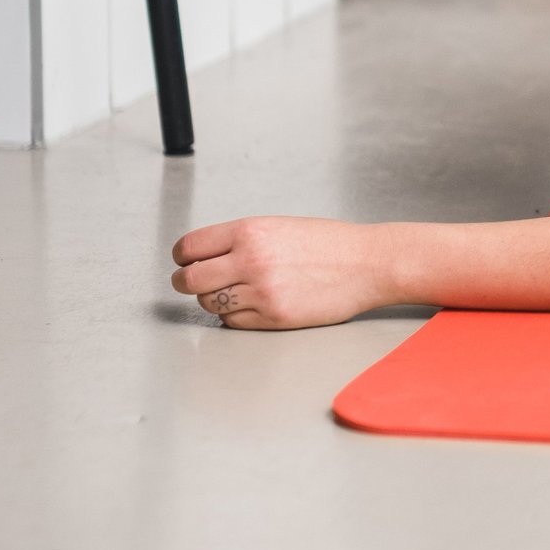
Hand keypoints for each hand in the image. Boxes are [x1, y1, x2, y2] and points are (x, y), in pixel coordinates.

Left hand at [171, 216, 395, 329]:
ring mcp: (262, 292)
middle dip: (186, 283)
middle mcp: (252, 261)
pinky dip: (236, 316)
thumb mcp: (279, 227)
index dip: (182, 257)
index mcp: (251, 232)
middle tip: (191, 283)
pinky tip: (253, 304)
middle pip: (190, 281)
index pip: (190, 247)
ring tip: (233, 292)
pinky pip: (234, 322)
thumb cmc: (329, 244)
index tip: (184, 261)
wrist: (368, 264)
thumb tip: (204, 258)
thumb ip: (240, 240)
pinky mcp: (273, 317)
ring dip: (214, 300)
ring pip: (210, 303)